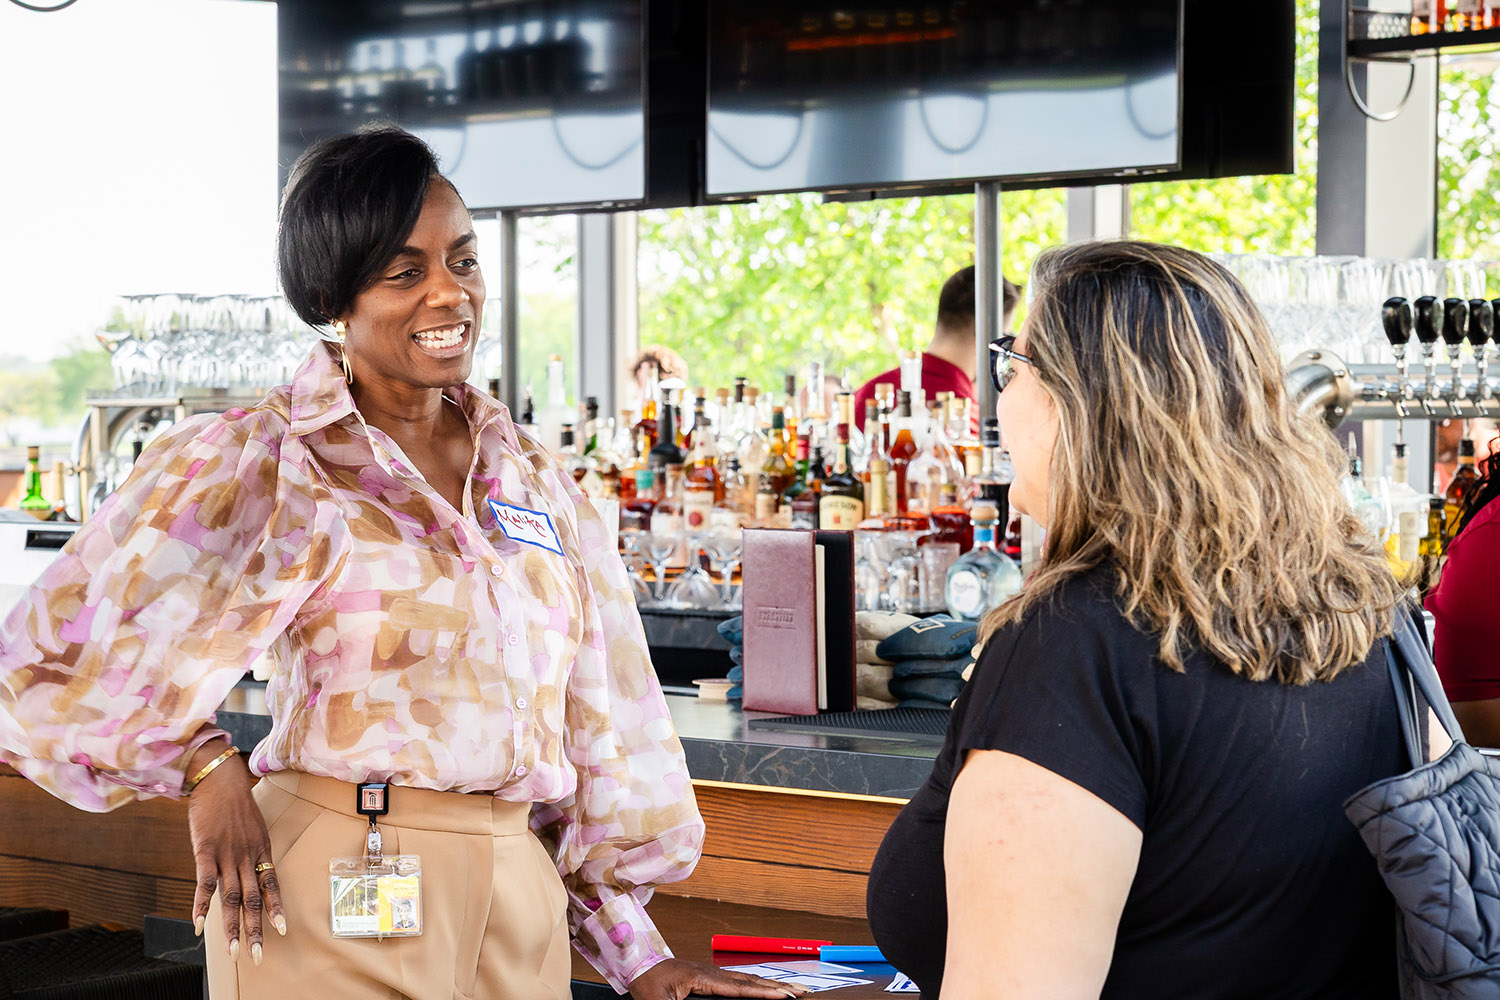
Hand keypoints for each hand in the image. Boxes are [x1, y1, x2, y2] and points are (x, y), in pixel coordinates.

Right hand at [185, 739, 285, 965]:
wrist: (219, 779)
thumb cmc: (236, 805)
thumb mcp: (253, 829)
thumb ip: (252, 853)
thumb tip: (253, 874)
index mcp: (262, 851)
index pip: (272, 885)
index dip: (277, 909)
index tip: (283, 930)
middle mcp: (248, 856)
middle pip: (253, 899)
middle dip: (255, 930)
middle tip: (257, 956)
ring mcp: (227, 854)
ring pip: (231, 897)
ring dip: (231, 927)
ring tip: (233, 952)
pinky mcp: (205, 851)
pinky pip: (205, 882)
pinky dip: (201, 905)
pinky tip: (198, 926)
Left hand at [629, 958, 809, 999]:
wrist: (637, 964)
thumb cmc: (646, 983)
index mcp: (700, 977)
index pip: (737, 987)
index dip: (761, 992)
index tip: (782, 996)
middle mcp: (711, 972)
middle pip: (750, 981)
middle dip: (777, 987)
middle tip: (801, 993)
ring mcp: (712, 972)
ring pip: (747, 980)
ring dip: (771, 985)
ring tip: (793, 991)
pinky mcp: (711, 977)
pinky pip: (739, 981)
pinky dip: (757, 985)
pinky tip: (767, 988)